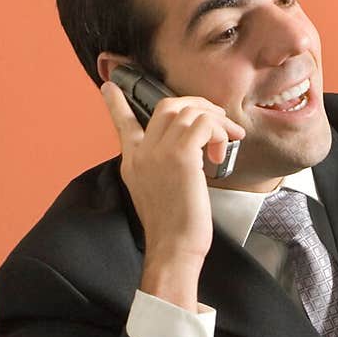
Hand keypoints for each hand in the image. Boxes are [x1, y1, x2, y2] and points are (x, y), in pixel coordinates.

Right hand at [100, 82, 243, 307]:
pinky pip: (204, 124)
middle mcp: (142, 152)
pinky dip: (220, 132)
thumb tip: (191, 159)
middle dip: (197, 106)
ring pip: (188, 110)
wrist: (172, 249)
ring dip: (215, 120)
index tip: (109, 87)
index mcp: (133, 162)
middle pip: (167, 105)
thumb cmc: (174, 230)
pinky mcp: (180, 156)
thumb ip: (164, 171)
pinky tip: (223, 152)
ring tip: (228, 139)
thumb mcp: (158, 195)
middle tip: (218, 119)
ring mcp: (159, 152)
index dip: (117, 104)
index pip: (123, 124)